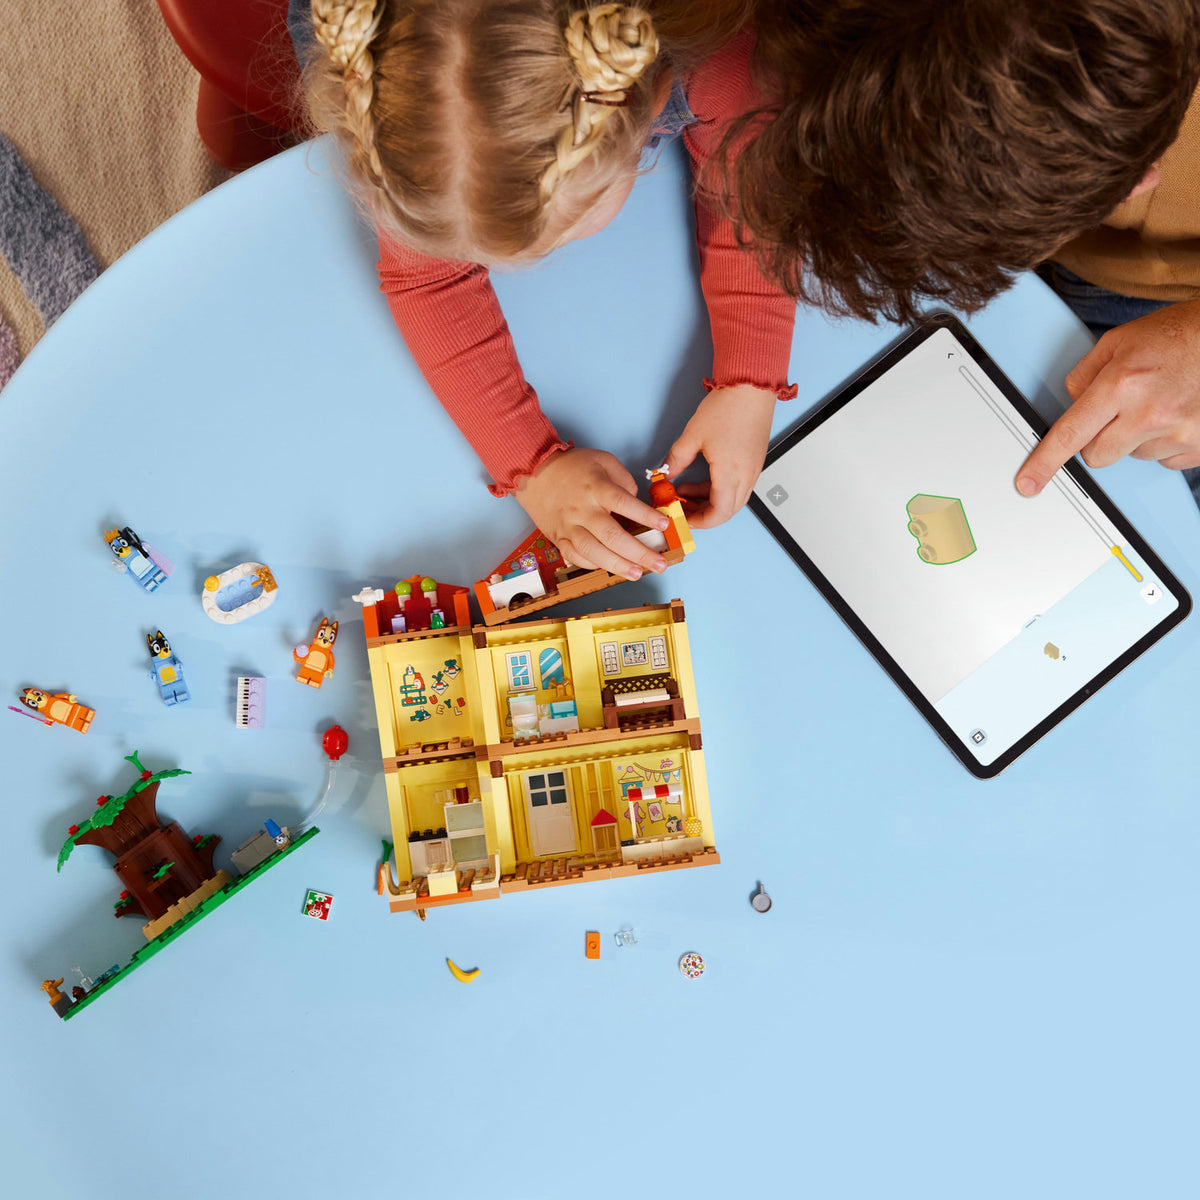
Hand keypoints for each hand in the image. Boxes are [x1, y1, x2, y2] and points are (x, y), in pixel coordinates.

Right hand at [514, 447, 668, 578]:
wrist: (534, 473)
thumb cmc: (572, 467)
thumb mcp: (604, 461)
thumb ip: (624, 482)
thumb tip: (638, 506)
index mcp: (596, 488)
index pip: (624, 503)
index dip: (646, 515)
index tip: (664, 525)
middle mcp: (582, 510)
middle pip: (612, 535)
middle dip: (639, 553)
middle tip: (659, 564)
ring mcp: (568, 526)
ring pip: (593, 551)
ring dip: (617, 565)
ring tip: (637, 573)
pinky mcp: (559, 538)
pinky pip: (576, 557)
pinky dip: (593, 565)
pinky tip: (610, 568)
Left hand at [664, 385, 775, 527]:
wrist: (751, 385)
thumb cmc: (728, 406)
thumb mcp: (693, 435)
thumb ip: (676, 459)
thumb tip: (666, 473)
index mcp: (731, 473)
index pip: (718, 514)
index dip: (698, 521)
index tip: (681, 516)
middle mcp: (747, 475)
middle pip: (727, 511)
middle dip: (701, 514)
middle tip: (680, 506)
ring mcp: (753, 469)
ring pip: (733, 499)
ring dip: (710, 500)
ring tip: (685, 490)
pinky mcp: (754, 461)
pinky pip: (739, 485)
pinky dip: (720, 488)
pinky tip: (703, 477)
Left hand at [1016, 299, 1199, 494]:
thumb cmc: (1176, 335)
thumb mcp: (1118, 342)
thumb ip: (1084, 375)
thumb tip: (1070, 405)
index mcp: (1121, 384)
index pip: (1070, 433)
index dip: (1045, 462)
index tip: (1028, 483)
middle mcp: (1149, 412)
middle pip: (1096, 455)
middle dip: (1097, 438)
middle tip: (1119, 410)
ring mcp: (1177, 432)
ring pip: (1130, 456)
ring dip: (1135, 437)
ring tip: (1157, 402)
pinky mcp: (1198, 445)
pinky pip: (1163, 460)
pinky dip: (1163, 442)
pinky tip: (1175, 413)